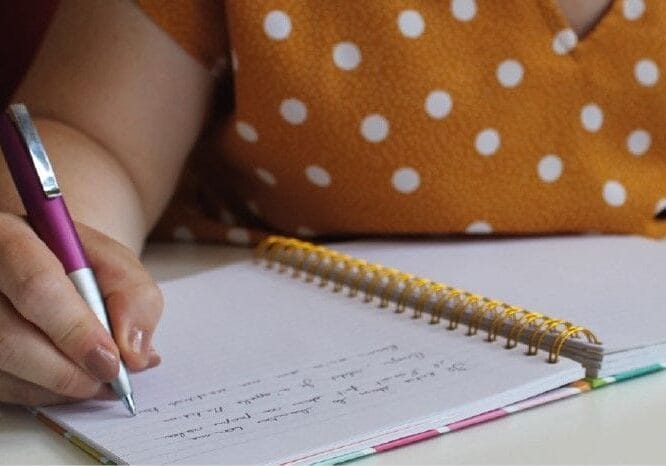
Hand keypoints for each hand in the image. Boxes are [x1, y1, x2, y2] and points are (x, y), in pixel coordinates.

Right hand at [0, 213, 161, 405]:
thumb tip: (135, 353)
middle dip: (68, 370)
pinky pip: (2, 387)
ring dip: (59, 386)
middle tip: (109, 379)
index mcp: (9, 236)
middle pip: (9, 337)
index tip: (111, 360)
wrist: (47, 263)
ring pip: (4, 368)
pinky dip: (44, 393)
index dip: (76, 330)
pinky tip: (72, 381)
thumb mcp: (118, 264)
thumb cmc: (80, 262)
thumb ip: (135, 298)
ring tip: (99, 380)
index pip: (37, 287)